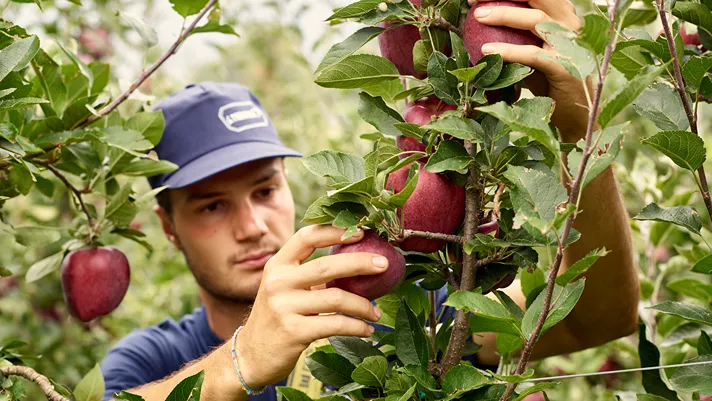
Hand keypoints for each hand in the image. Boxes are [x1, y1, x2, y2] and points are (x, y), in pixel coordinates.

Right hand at [234, 225, 385, 388]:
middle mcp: (278, 282)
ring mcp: (284, 306)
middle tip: (384, 264)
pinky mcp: (293, 331)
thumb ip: (310, 274)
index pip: (307, 237)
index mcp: (277, 265)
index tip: (361, 232)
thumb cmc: (277, 318)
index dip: (334, 231)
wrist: (251, 356)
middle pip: (327, 265)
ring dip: (363, 305)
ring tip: (376, 312)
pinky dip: (356, 326)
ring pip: (336, 298)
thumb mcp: (285, 289)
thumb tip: (357, 261)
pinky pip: (335, 323)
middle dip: (361, 263)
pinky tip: (366, 329)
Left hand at [468, 0, 590, 140]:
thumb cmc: (548, 81)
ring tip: (478, 17)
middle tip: (474, 1)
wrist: (575, 113)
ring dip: (504, 15)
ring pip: (535, 20)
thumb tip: (479, 25)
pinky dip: (508, 51)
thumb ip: (515, 37)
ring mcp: (570, 44)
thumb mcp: (531, 53)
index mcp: (562, 16)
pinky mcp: (565, 67)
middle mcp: (569, 24)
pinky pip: (532, 54)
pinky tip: (486, 50)